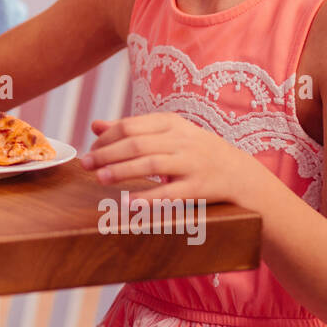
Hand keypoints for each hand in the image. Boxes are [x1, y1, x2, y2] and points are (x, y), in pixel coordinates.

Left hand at [80, 112, 265, 207]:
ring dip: (122, 171)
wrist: (240, 174)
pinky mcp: (199, 188)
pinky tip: (128, 202)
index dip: (105, 138)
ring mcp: (192, 163)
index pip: (130, 126)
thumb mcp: (167, 134)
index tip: (89, 150)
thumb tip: (94, 124)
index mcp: (171, 124)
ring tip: (100, 178)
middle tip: (86, 164)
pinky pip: (169, 193)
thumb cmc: (195, 152)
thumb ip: (131, 130)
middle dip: (107, 154)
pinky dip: (147, 198)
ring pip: (150, 164)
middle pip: (136, 144)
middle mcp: (181, 140)